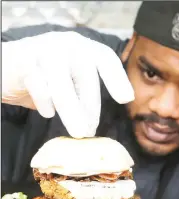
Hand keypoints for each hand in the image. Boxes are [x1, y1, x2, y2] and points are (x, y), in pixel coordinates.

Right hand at [2, 31, 133, 137]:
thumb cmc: (47, 77)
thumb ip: (83, 93)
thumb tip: (93, 124)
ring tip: (78, 132)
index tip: (126, 99)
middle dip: (91, 108)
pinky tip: (48, 112)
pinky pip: (40, 88)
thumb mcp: (70, 81)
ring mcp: (45, 50)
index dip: (117, 78)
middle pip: (86, 77)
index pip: (105, 58)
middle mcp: (67, 44)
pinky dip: (46, 104)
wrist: (11, 66)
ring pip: (63, 86)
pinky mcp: (25, 62)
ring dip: (72, 113)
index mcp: (83, 48)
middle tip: (90, 131)